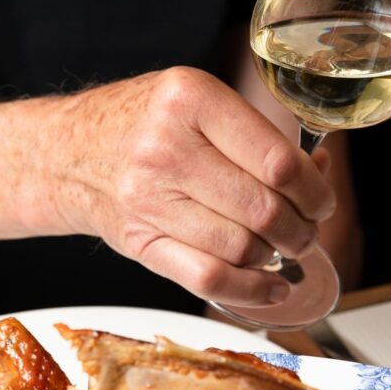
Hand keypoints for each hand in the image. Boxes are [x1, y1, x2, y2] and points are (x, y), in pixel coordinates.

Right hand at [39, 67, 336, 306]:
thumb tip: (320, 170)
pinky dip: (252, 290)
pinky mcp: (142, 242)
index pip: (276, 162)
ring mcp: (149, 198)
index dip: (314, 191)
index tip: (321, 201)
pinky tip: (273, 286)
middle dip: (302, 229)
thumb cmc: (146, 124)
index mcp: (190, 99)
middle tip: (307, 229)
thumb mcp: (198, 102)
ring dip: (277, 256)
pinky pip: (210, 279)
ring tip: (282, 248)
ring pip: (243, 247)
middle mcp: (166, 147)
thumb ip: (258, 134)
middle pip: (264, 210)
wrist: (69, 152)